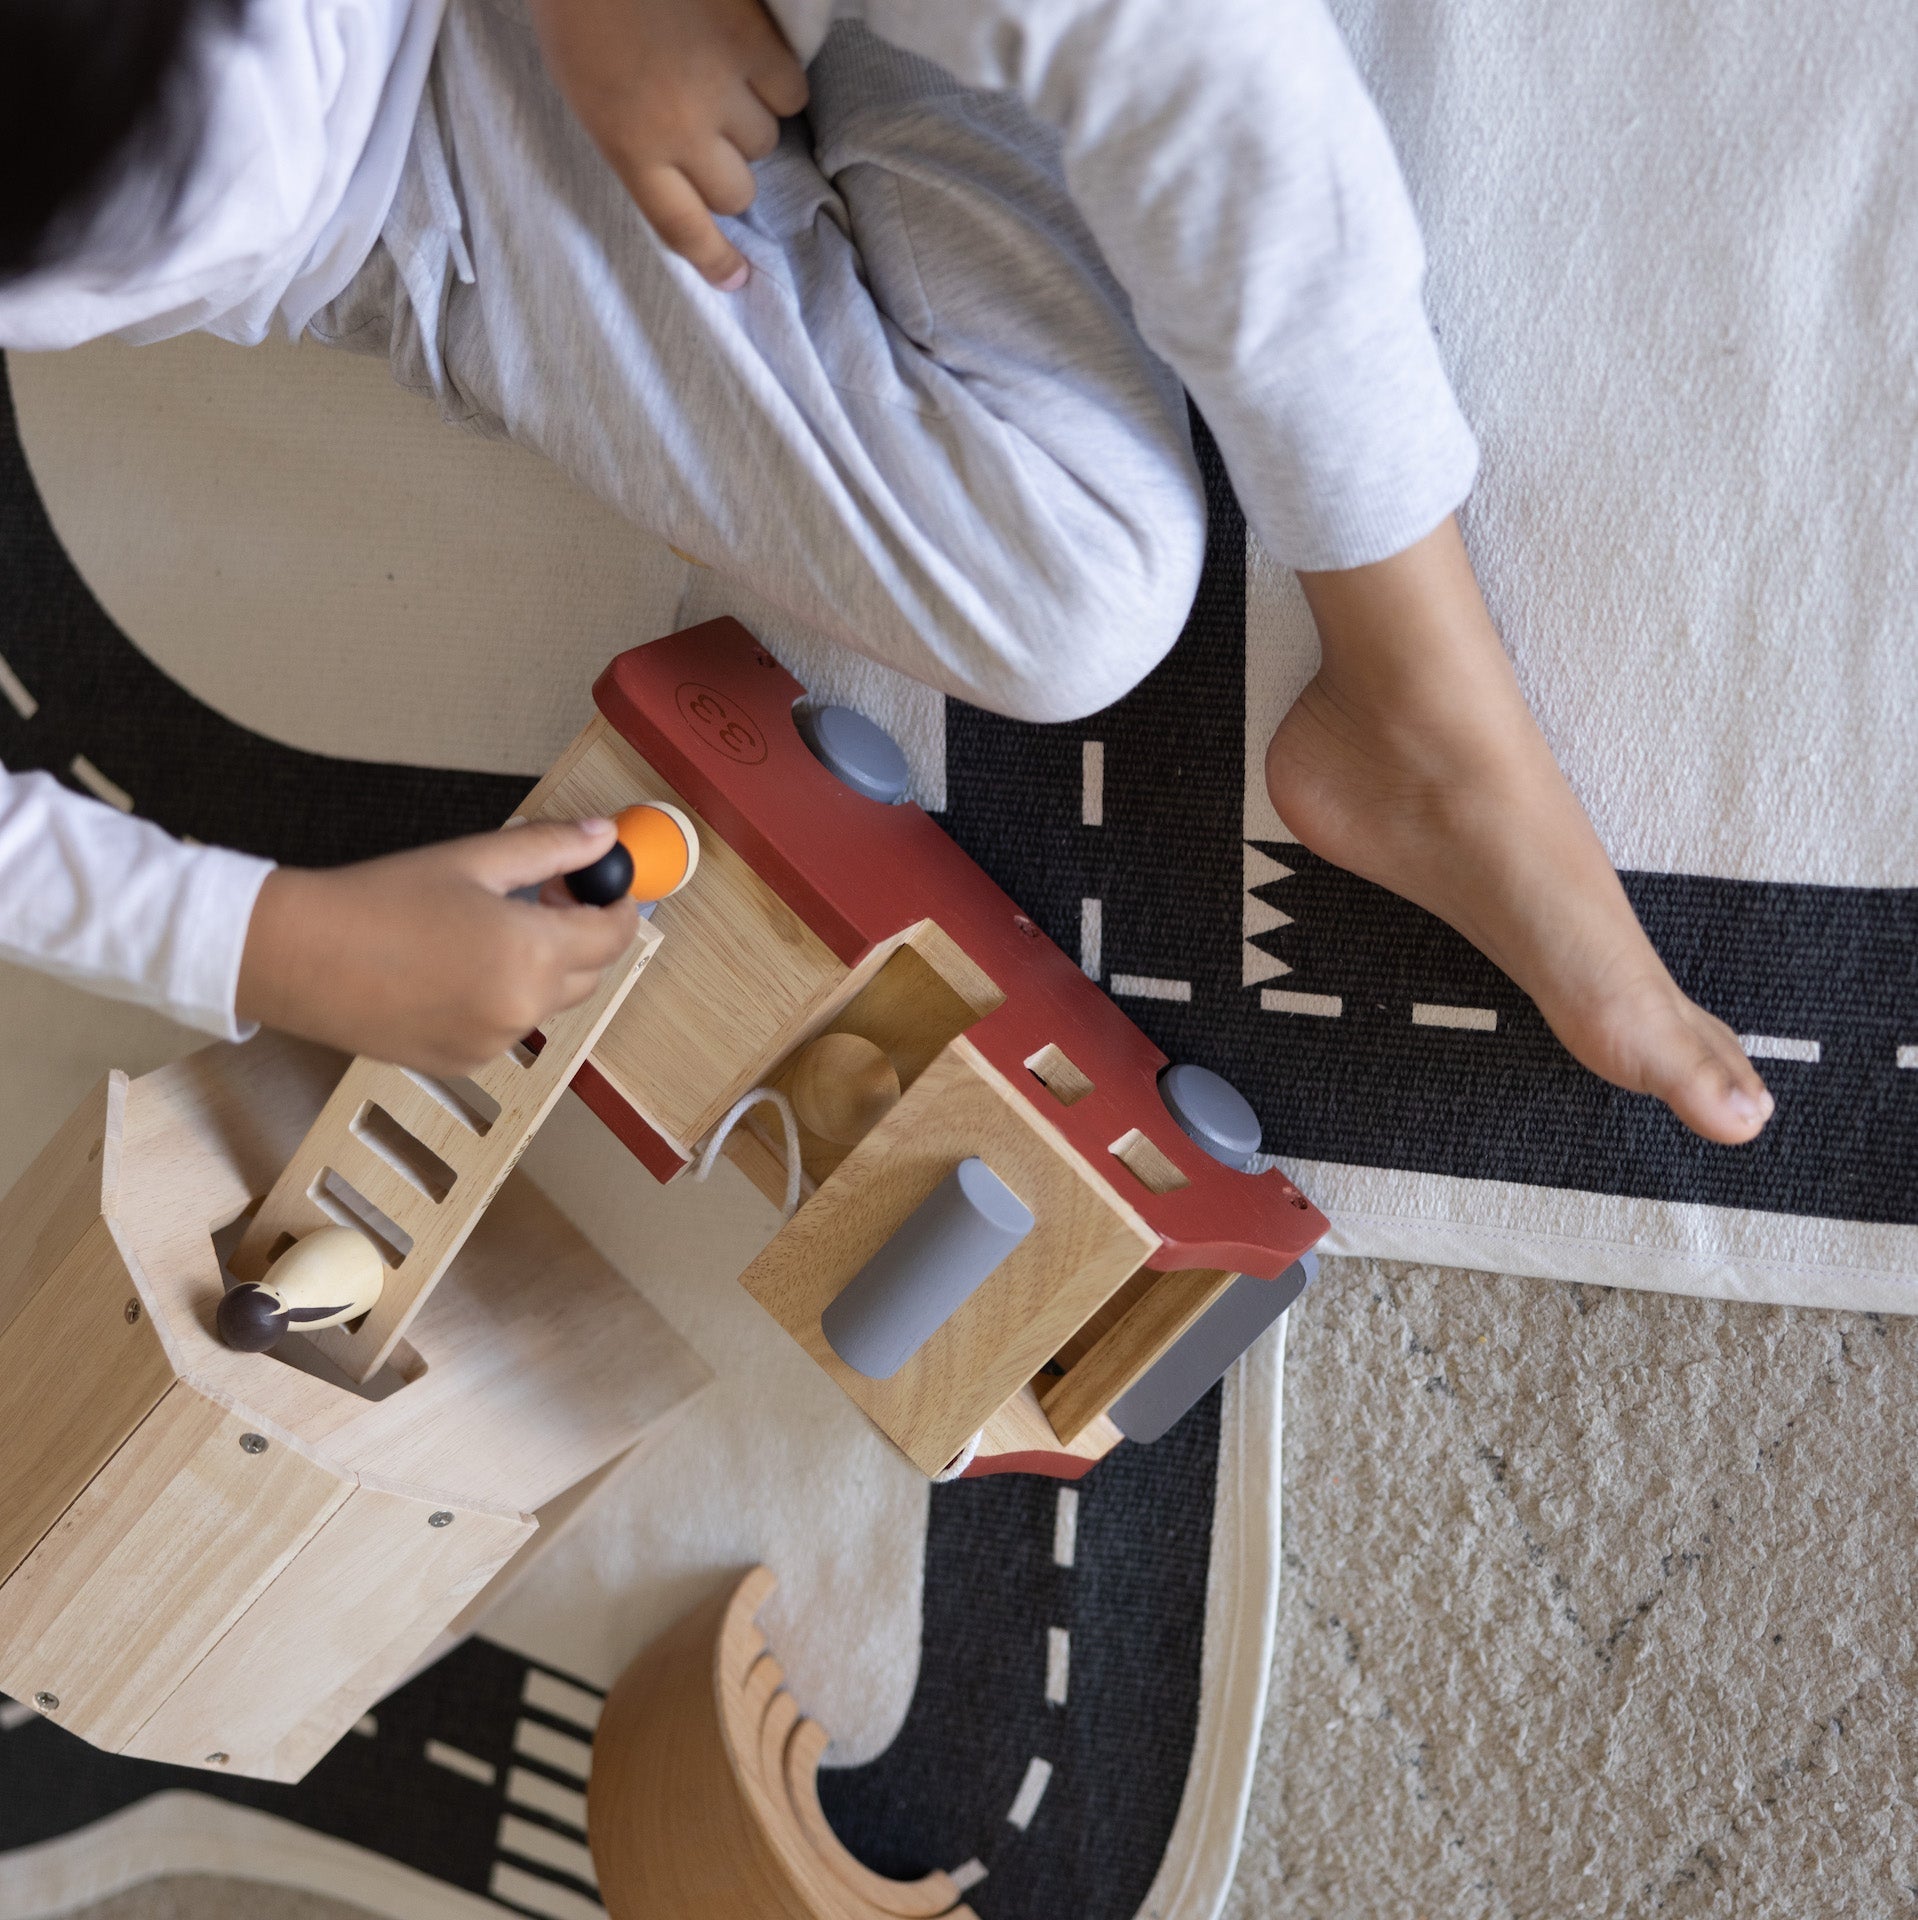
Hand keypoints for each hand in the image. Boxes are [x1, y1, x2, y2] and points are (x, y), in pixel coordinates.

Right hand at [236, 821, 640, 1074]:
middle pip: (589, 973)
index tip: (604, 887)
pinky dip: (503, 999)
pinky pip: (508, 1028)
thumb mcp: (473, 860)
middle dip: (580, 935)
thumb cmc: (378, 900)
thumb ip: (549, 849)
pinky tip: (456, 967)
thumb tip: (604, 837)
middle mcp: (521, 1010)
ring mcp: (492, 1044)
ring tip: (488, 929)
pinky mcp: (462, 1063)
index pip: (613, 936)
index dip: (618, 907)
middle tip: (543, 895)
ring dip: (540, 968)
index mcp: (531, 955)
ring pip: (548, 1003)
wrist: (296, 957)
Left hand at [530, 0, 808, 287]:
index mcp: (627, 145)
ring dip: (750, 116)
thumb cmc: (582, 10)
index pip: (681, 227)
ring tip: (720, 74)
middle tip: (711, 127)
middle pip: (735, 192)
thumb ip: (635, 144)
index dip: (714, 259)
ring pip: (765, 142)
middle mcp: (678, 129)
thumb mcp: (585, 93)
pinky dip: (777, 78)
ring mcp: (720, 86)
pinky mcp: (754, 43)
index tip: (737, 278)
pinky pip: (790, 93)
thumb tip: (690, 183)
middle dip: (728, 167)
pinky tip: (748, 51)